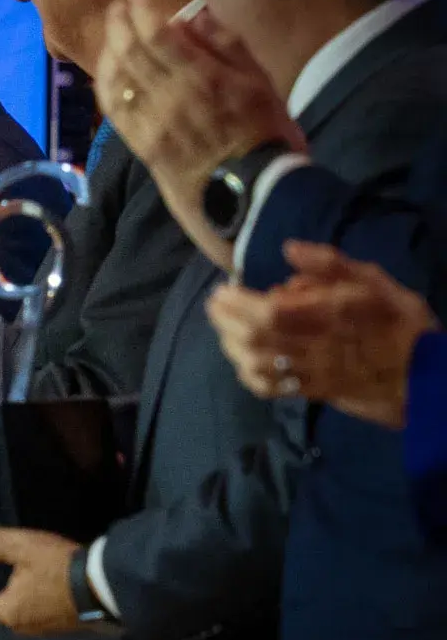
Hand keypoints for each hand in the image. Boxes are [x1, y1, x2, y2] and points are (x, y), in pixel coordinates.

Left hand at [0, 526, 85, 635]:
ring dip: (21, 593)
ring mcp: (48, 628)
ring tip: (20, 570)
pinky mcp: (68, 624)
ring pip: (23, 609)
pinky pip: (44, 610)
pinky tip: (47, 578)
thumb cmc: (60, 570)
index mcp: (8, 612)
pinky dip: (40, 597)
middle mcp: (24, 627)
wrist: (110, 588)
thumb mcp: (24, 548)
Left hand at [95, 0, 305, 269]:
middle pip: (131, 53)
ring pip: (117, 80)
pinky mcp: (142, 146)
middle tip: (117, 8)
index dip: (142, 11)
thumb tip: (194, 17)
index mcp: (204, 78)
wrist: (254, 195)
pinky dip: (105, 85)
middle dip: (119, 25)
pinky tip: (106, 71)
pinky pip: (114, 110)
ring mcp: (152, 124)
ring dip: (108, 51)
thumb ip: (226, 46)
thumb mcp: (261, 82)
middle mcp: (171, 98)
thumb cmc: (266, 133)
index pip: (158, 36)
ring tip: (110, 33)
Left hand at [206, 241, 437, 426]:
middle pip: (255, 337)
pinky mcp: (312, 391)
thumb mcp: (374, 281)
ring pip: (258, 363)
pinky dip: (249, 373)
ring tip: (223, 328)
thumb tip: (289, 248)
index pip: (269, 311)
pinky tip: (242, 360)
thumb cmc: (400, 322)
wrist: (425, 376)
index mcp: (329, 316)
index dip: (238, 301)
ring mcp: (311, 372)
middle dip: (226, 320)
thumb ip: (330, 264)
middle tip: (214, 303)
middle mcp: (314, 346)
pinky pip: (271, 387)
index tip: (224, 289)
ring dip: (232, 345)